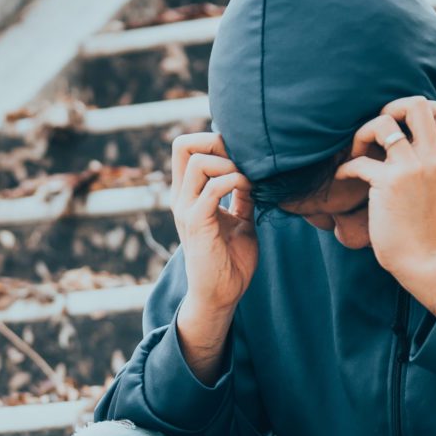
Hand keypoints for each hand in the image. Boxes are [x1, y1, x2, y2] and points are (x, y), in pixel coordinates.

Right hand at [168, 131, 256, 380]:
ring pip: (198, 161)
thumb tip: (253, 172)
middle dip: (216, 142)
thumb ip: (241, 195)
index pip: (186, 147)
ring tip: (247, 180)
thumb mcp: (240, 219)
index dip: (212, 140)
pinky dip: (234, 181)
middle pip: (184, 145)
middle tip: (241, 160)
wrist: (222, 294)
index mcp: (188, 193)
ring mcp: (186, 209)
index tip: (239, 155)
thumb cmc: (230, 260)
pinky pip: (212, 188)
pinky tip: (249, 191)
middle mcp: (181, 197)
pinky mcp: (197, 223)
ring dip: (228, 164)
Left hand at [340, 96, 435, 312]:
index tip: (401, 124)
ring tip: (358, 152)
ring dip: (363, 133)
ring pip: (383, 122)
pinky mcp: (389, 183)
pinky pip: (359, 161)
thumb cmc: (427, 227)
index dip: (419, 108)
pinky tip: (344, 178)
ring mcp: (414, 168)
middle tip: (377, 131)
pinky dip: (345, 168)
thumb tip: (424, 142)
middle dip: (390, 109)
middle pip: (416, 104)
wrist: (422, 260)